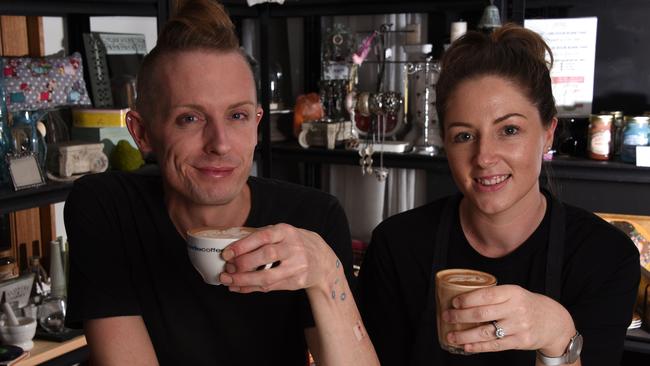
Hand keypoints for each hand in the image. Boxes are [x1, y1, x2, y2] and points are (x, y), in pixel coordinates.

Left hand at [218, 224, 337, 292]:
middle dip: (243, 264)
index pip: (263, 237)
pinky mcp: (296, 282)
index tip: (227, 253)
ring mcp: (297, 266)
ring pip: (267, 276)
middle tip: (227, 268)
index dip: (243, 246)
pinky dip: (251, 288)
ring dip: (244, 280)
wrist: (322, 261)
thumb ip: (262, 237)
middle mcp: (294, 248)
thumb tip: (232, 247)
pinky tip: (238, 287)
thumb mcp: (283, 233)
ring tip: (228, 281)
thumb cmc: (294, 244)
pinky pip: (270, 287)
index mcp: (286, 232)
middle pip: (266, 256)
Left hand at [443, 285, 575, 355]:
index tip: (454, 302)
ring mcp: (518, 327)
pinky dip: (478, 347)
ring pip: (485, 332)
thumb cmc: (526, 304)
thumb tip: (462, 299)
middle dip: (460, 316)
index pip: (486, 295)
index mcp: (513, 293)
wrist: (553, 321)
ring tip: (451, 336)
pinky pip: (494, 345)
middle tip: (446, 317)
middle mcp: (516, 309)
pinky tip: (466, 346)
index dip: (467, 300)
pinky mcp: (520, 342)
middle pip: (482, 314)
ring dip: (464, 335)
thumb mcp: (514, 293)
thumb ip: (494, 295)